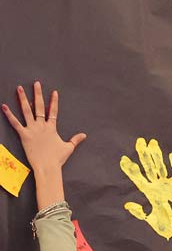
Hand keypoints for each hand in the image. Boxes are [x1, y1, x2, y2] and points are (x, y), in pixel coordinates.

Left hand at [2, 82, 86, 204]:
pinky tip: (4, 106)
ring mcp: (33, 130)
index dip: (54, 101)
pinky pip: (15, 123)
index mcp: (52, 128)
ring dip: (23, 99)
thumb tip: (84, 135)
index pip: (54, 111)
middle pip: (40, 107)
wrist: (48, 167)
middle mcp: (42, 126)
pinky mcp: (24, 135)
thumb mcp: (68, 148)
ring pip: (27, 111)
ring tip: (19, 88)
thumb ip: (75, 140)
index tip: (54, 92)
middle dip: (38, 94)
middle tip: (36, 84)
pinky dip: (9, 115)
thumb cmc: (58, 158)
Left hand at [121, 137, 171, 239]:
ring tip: (152, 142)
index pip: (137, 177)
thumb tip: (127, 204)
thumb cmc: (162, 223)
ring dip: (156, 154)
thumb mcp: (149, 218)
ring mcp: (166, 182)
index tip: (123, 159)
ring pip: (160, 166)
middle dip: (144, 154)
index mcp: (147, 191)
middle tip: (139, 141)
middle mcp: (155, 184)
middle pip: (148, 167)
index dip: (130, 169)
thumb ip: (138, 212)